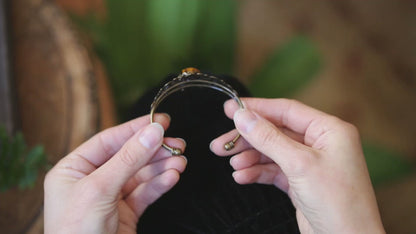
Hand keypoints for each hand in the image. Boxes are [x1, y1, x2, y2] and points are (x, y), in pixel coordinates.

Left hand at [44, 114, 186, 233]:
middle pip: (128, 157)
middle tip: (177, 143)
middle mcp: (92, 181)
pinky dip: (160, 185)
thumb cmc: (77, 232)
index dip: (135, 129)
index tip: (159, 120)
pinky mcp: (125, 213)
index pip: (109, 141)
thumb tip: (152, 131)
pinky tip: (173, 176)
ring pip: (140, 175)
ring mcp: (110, 197)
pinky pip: (145, 193)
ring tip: (180, 161)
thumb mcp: (100, 189)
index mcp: (74, 169)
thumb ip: (129, 158)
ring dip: (161, 167)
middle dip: (153, 150)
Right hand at [210, 98, 384, 232]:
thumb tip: (244, 116)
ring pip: (272, 152)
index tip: (231, 108)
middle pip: (275, 132)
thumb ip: (268, 138)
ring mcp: (309, 163)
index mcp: (329, 130)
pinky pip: (273, 170)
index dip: (257, 108)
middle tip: (222, 142)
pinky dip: (257, 172)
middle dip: (248, 138)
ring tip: (231, 162)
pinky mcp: (300, 181)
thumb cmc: (338, 202)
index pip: (286, 110)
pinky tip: (242, 176)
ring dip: (250, 157)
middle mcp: (320, 143)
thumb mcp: (299, 164)